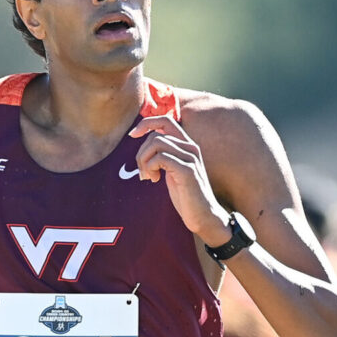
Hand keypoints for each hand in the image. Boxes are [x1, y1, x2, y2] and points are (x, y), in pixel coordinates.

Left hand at [129, 115, 230, 245]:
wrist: (203, 216)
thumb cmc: (186, 195)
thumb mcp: (173, 170)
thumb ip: (164, 156)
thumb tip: (145, 144)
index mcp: (187, 145)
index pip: (165, 120)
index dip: (146, 123)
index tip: (133, 135)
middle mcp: (191, 147)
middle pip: (156, 135)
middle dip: (141, 153)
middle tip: (142, 173)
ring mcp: (190, 158)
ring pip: (156, 143)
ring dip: (144, 161)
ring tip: (148, 176)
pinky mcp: (187, 170)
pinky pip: (160, 158)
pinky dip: (150, 167)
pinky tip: (155, 180)